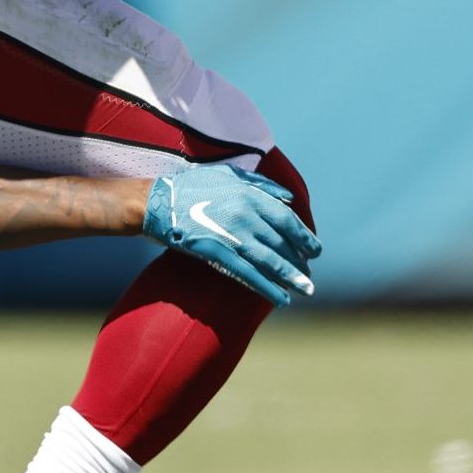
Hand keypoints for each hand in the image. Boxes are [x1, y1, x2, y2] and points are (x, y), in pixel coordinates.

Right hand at [142, 164, 320, 305]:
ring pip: (271, 261)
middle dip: (300, 261)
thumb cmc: (193, 186)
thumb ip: (261, 184)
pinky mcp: (217, 253)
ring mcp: (232, 235)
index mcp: (250, 194)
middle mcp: (245, 215)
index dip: (304, 237)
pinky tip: (281, 299)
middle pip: (282, 243)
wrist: (158, 203)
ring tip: (306, 289)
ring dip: (292, 277)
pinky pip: (249, 274)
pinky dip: (267, 288)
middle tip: (309, 274)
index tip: (314, 250)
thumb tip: (288, 198)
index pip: (287, 220)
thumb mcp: (228, 174)